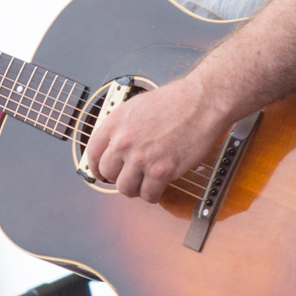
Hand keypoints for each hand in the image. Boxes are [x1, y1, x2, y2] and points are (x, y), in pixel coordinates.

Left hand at [84, 74, 228, 202]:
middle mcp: (124, 141)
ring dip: (134, 189)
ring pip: (125, 188)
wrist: (202, 102)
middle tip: (128, 177)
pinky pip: (149, 194)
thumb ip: (123, 126)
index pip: (93, 153)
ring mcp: (141, 158)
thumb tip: (115, 144)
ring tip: (144, 184)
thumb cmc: (177, 100)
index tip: (101, 172)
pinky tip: (158, 188)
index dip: (95, 166)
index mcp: (116, 123)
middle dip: (118, 177)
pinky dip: (153, 195)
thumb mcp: (138, 106)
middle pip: (108, 173)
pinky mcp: (161, 171)